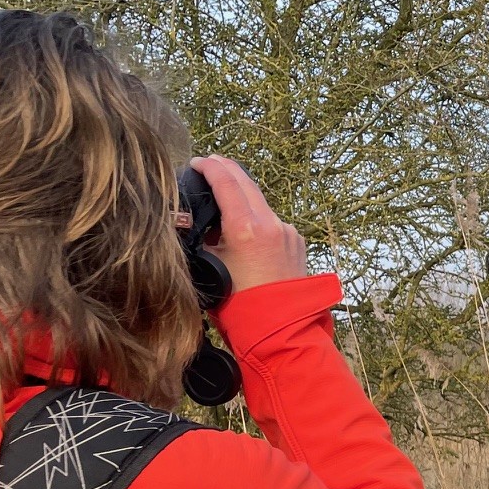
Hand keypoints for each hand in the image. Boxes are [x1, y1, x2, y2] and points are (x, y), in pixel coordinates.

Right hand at [190, 156, 307, 294]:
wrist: (280, 326)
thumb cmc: (240, 304)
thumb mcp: (210, 267)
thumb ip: (202, 238)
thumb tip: (193, 221)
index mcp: (247, 228)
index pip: (226, 182)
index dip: (209, 167)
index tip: (197, 161)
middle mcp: (271, 224)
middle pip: (247, 183)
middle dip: (227, 170)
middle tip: (209, 164)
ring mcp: (287, 231)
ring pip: (260, 202)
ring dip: (242, 193)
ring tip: (222, 194)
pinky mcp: (296, 241)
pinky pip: (272, 220)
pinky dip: (256, 215)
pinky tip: (243, 225)